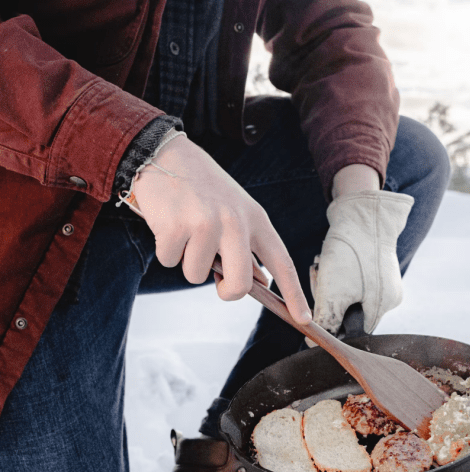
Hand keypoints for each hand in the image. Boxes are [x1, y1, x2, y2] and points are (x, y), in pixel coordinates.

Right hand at [132, 136, 310, 323]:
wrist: (163, 153)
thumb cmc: (201, 187)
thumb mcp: (235, 209)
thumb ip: (247, 244)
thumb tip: (260, 282)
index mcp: (255, 219)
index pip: (282, 263)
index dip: (294, 294)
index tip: (304, 318)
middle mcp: (235, 223)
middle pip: (239, 285)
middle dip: (225, 290)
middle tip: (215, 276)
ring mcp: (205, 225)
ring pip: (197, 276)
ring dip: (186, 261)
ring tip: (185, 230)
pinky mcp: (176, 227)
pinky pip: (170, 262)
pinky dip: (165, 250)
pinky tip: (168, 223)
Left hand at [310, 189, 413, 336]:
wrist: (362, 212)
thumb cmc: (350, 253)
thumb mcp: (332, 293)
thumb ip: (325, 322)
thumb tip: (313, 345)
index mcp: (382, 307)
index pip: (353, 332)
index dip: (331, 326)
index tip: (315, 314)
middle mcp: (388, 297)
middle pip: (349, 313)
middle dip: (328, 300)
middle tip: (318, 281)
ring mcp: (384, 281)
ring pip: (347, 294)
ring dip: (329, 285)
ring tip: (322, 267)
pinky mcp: (376, 266)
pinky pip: (352, 279)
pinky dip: (336, 273)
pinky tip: (329, 260)